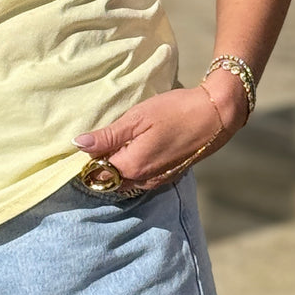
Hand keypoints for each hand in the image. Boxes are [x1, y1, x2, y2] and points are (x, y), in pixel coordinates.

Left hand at [73, 85, 232, 194]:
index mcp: (131, 166)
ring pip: (126, 183)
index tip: (91, 143)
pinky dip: (133, 170)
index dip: (88, 160)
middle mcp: (142, 180)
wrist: (216, 116)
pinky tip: (138, 149)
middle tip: (104, 141)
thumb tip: (78, 145)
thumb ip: (108, 136)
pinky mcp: (169, 177)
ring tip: (120, 143)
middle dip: (101, 168)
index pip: (96, 173)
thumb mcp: (138, 117)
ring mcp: (157, 181)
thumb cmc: (176, 111)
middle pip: (110, 182)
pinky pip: (141, 180)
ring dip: (118, 169)